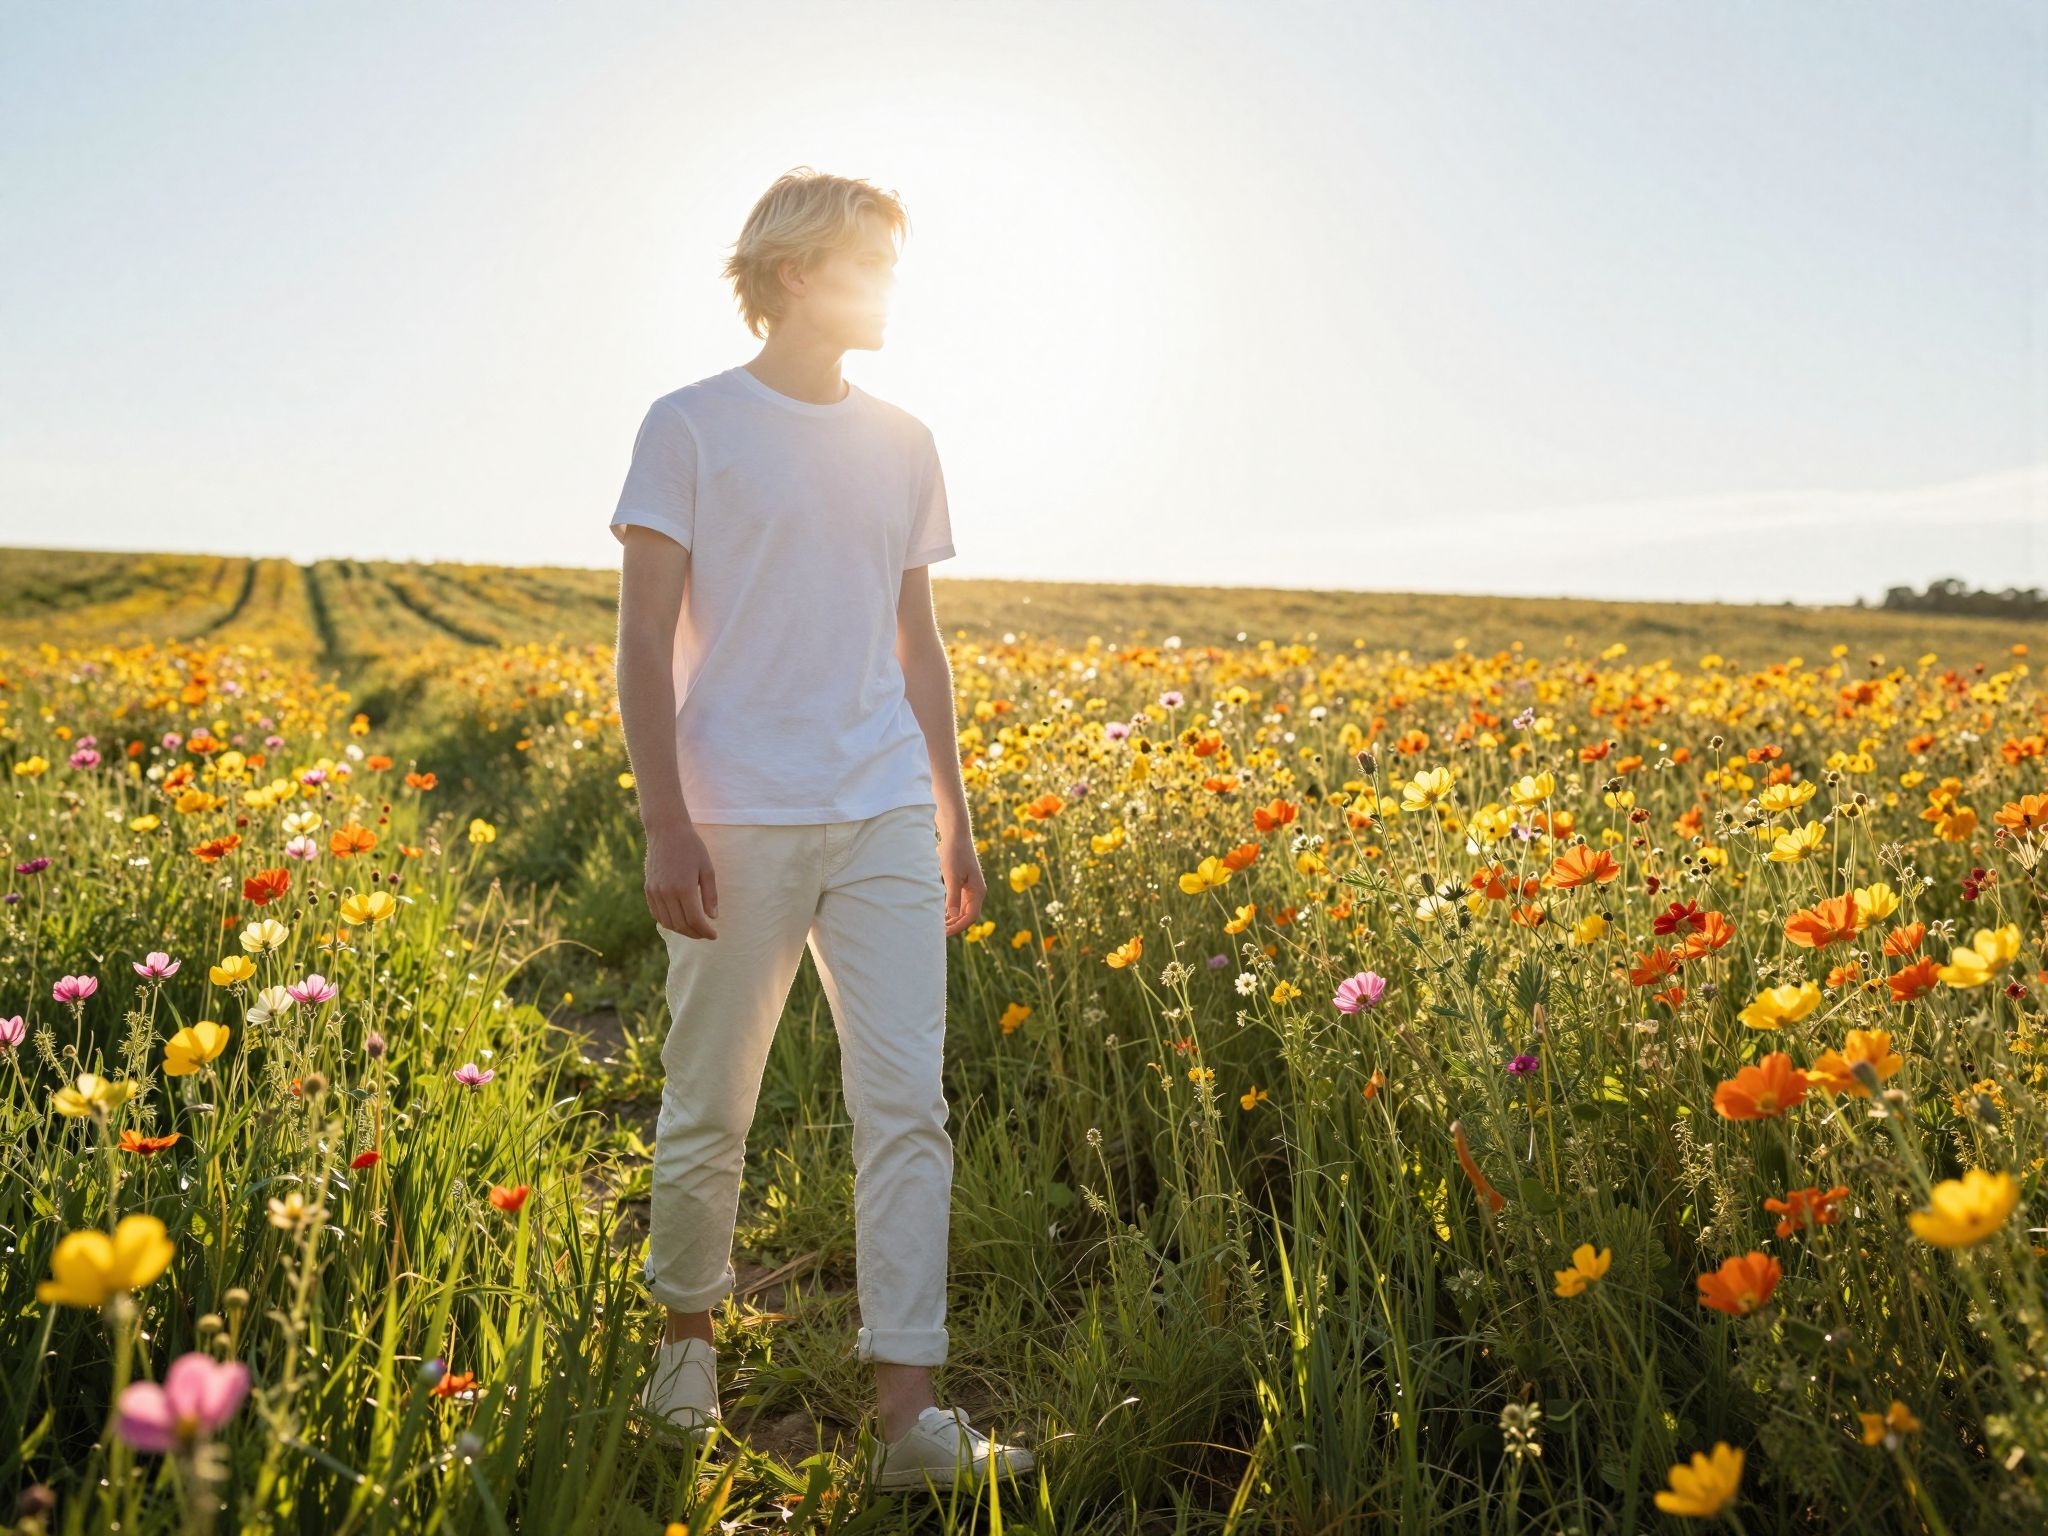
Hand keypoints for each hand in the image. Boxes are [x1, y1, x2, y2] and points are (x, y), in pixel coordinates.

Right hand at [646, 824, 717, 939]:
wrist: (666, 831)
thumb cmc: (691, 847)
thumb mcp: (707, 869)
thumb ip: (710, 895)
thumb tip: (713, 917)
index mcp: (684, 888)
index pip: (695, 920)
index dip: (705, 932)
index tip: (714, 935)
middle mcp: (667, 892)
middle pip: (681, 925)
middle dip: (695, 934)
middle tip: (705, 934)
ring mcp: (655, 891)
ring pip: (667, 922)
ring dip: (681, 930)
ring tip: (693, 929)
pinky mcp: (648, 889)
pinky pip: (657, 913)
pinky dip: (668, 922)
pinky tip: (678, 921)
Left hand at [939, 828, 984, 937]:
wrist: (955, 835)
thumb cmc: (954, 853)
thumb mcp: (952, 876)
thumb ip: (953, 897)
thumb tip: (953, 917)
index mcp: (978, 891)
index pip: (971, 917)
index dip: (958, 927)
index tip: (944, 933)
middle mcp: (976, 892)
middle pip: (967, 915)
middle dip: (954, 925)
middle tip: (938, 932)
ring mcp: (970, 888)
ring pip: (962, 910)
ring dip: (952, 918)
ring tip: (937, 924)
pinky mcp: (963, 883)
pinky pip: (958, 902)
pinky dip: (950, 909)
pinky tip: (939, 912)